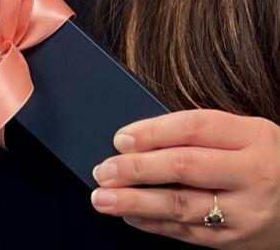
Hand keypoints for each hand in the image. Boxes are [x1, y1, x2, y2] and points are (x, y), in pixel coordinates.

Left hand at [90, 109, 279, 246]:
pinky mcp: (235, 242)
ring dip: (137, 203)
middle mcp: (250, 175)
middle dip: (137, 170)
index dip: (153, 132)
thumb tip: (145, 136)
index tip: (121, 138)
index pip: (195, 129)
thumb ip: (205, 132)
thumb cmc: (270, 159)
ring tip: (105, 198)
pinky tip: (131, 216)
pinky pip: (189, 233)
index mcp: (252, 137)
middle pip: (184, 168)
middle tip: (104, 170)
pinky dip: (155, 225)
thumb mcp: (249, 132)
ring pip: (182, 207)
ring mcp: (243, 213)